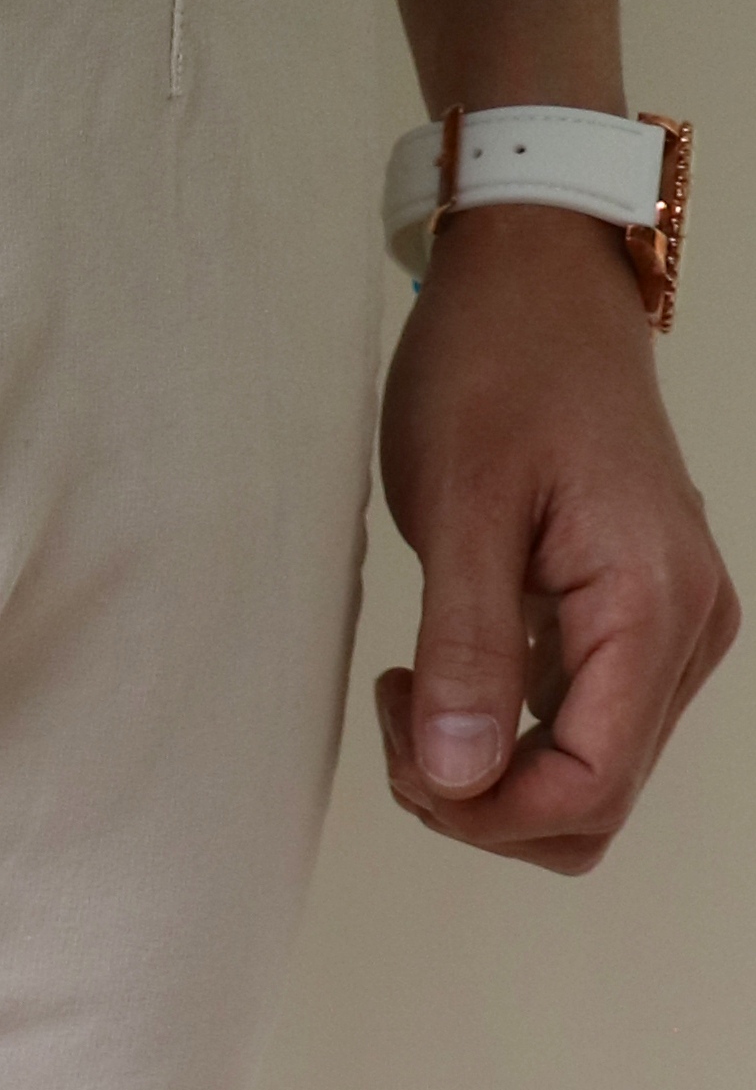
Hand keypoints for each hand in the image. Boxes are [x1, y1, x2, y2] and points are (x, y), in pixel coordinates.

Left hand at [375, 203, 737, 871]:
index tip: (404, 742)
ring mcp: (672, 629)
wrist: (540, 277)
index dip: (485, 813)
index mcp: (653, 606)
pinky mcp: (641, 621)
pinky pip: (583, 728)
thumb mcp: (461, 505)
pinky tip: (448, 668)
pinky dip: (507, 732)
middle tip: (402, 713)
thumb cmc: (497, 365)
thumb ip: (466, 649)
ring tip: (418, 686)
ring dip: (490, 773)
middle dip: (481, 799)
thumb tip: (458, 780)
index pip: (588, 791)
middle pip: (590, 806)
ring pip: (586, 779)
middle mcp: (687, 631)